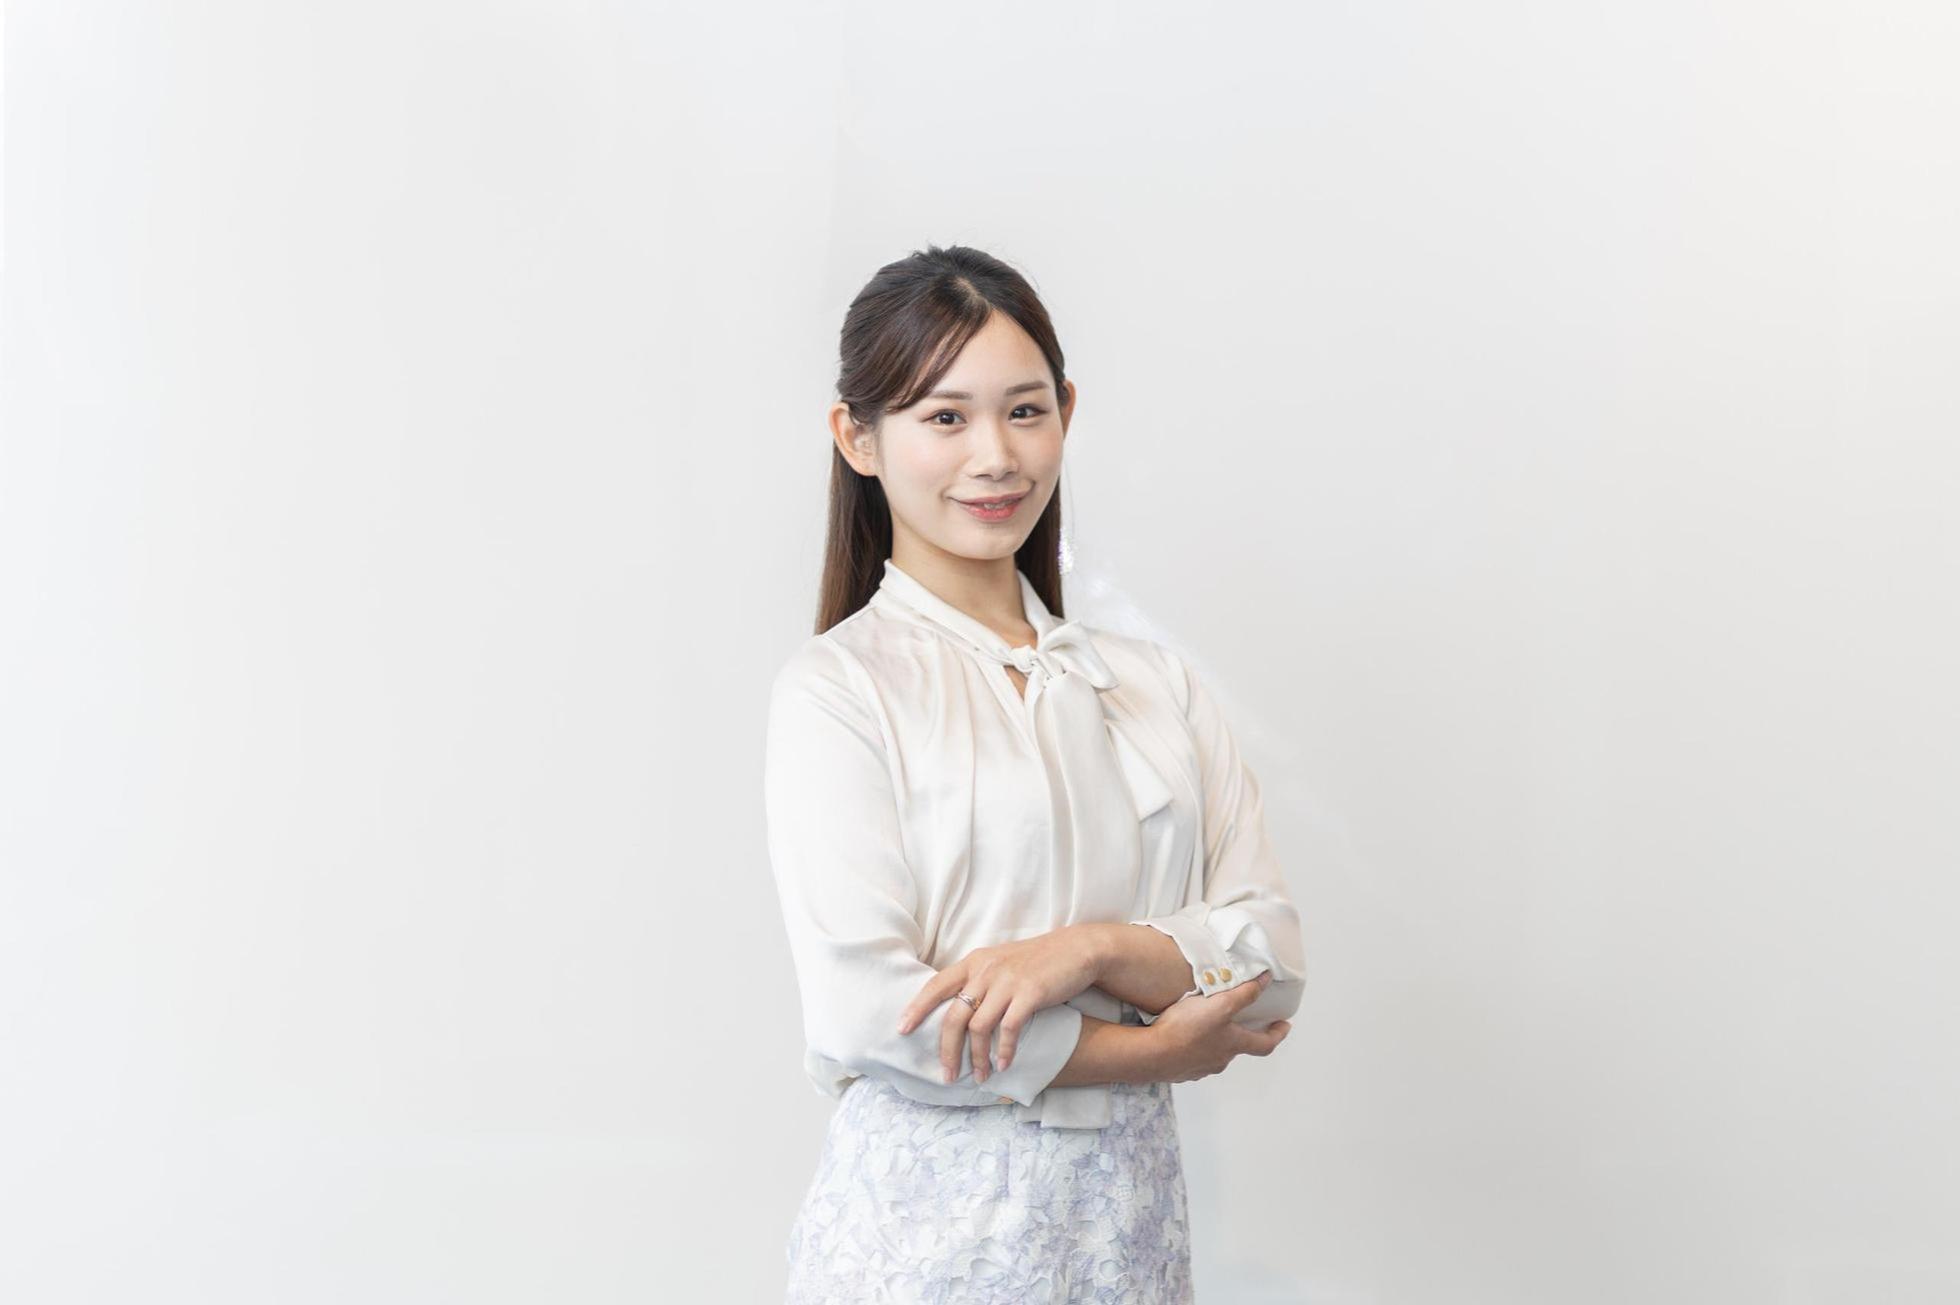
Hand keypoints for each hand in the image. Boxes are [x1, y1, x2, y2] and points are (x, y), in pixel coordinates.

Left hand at [895, 926, 1101, 1085]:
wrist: (1075, 949)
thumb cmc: (1036, 961)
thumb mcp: (999, 963)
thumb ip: (978, 980)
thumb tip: (956, 1010)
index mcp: (974, 962)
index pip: (936, 985)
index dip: (917, 1007)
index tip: (902, 1029)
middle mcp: (986, 970)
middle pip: (954, 1016)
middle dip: (947, 1050)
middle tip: (946, 1074)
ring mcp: (1007, 981)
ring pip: (979, 1027)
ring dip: (977, 1057)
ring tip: (979, 1076)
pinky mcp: (1030, 993)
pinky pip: (1009, 1028)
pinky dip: (1004, 1050)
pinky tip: (1003, 1064)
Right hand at [1142, 971, 1290, 1082]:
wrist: (1153, 1054)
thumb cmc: (1187, 1029)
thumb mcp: (1220, 1005)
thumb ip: (1244, 993)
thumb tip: (1266, 980)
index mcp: (1234, 1045)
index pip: (1265, 1043)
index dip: (1277, 1034)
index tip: (1284, 1026)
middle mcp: (1221, 1060)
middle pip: (1237, 1048)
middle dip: (1240, 1035)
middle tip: (1237, 1021)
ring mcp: (1201, 1068)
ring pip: (1214, 1054)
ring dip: (1215, 1041)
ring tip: (1205, 1024)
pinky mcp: (1181, 1070)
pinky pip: (1193, 1058)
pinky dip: (1194, 1048)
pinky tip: (1183, 1037)